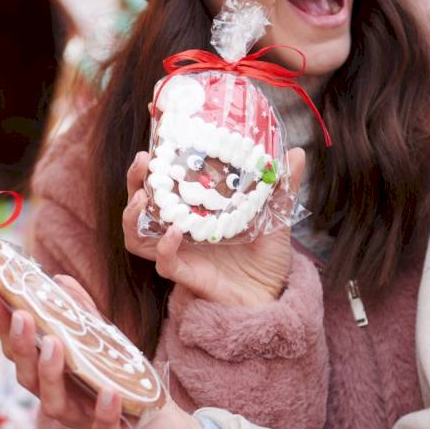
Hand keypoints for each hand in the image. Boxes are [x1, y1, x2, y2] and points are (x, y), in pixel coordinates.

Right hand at [0, 277, 211, 428]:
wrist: (159, 423)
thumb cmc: (121, 380)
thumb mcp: (102, 341)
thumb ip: (81, 313)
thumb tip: (59, 279)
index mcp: (52, 377)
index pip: (19, 353)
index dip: (5, 329)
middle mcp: (60, 399)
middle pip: (27, 378)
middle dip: (22, 347)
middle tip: (21, 316)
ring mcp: (82, 419)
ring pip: (54, 404)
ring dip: (51, 374)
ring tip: (54, 344)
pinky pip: (103, 427)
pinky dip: (103, 410)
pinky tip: (108, 392)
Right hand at [122, 148, 306, 305]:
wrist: (272, 296)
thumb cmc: (267, 258)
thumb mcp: (276, 216)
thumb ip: (281, 187)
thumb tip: (297, 153)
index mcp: (195, 209)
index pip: (163, 181)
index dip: (153, 160)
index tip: (154, 132)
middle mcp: (180, 228)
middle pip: (140, 203)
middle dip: (135, 180)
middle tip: (142, 161)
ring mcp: (179, 251)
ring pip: (137, 234)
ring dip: (133, 214)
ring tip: (145, 197)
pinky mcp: (186, 274)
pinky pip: (163, 262)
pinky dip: (165, 247)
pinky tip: (175, 232)